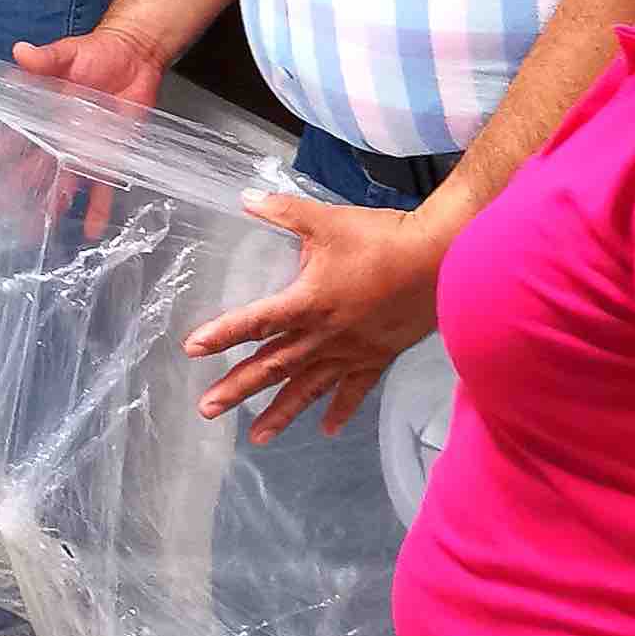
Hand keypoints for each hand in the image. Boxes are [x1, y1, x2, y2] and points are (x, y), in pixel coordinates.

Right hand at [7, 23, 166, 236]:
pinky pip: (102, 186)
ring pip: (61, 184)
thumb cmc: (97, 53)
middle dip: (12, 192)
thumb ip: (47, 58)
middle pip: (32, 169)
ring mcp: (82, 150)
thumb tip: (21, 51)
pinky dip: (98, 208)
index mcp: (42, 112)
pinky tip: (92, 229)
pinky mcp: (108, 157)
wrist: (135, 58)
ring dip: (49, 206)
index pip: (14, 137)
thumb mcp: (70, 52)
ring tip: (33, 232)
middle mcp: (58, 137)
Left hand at [185, 194, 447, 438]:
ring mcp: (351, 351)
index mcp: (308, 302)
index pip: (255, 322)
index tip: (192, 349)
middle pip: (273, 366)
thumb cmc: (382, 238)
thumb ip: (283, 211)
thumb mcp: (326, 220)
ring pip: (308, 388)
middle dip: (238, 388)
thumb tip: (245, 198)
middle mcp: (325, 335)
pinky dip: (340, 410)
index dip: (222, 334)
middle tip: (207, 409)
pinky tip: (326, 431)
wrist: (441, 258)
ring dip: (280, 412)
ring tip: (256, 438)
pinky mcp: (377, 357)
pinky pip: (354, 390)